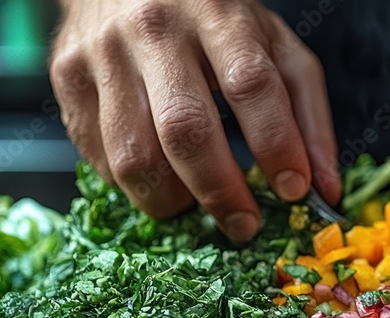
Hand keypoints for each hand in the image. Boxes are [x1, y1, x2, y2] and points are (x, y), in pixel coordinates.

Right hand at [50, 0, 340, 241]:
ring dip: (173, 202)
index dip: (275, 145)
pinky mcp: (66, 79)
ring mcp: (102, 54)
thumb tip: (323, 191)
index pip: (250, 85)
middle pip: (185, 130)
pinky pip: (100, 158)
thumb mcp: (275, 49)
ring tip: (198, 206)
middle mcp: (153, 29)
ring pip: (134, 155)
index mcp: (218, 14)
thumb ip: (307, 116)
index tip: (294, 191)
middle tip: (245, 225)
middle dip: (221, 192)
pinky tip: (161, 179)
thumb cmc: (214, 22)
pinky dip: (135, 187)